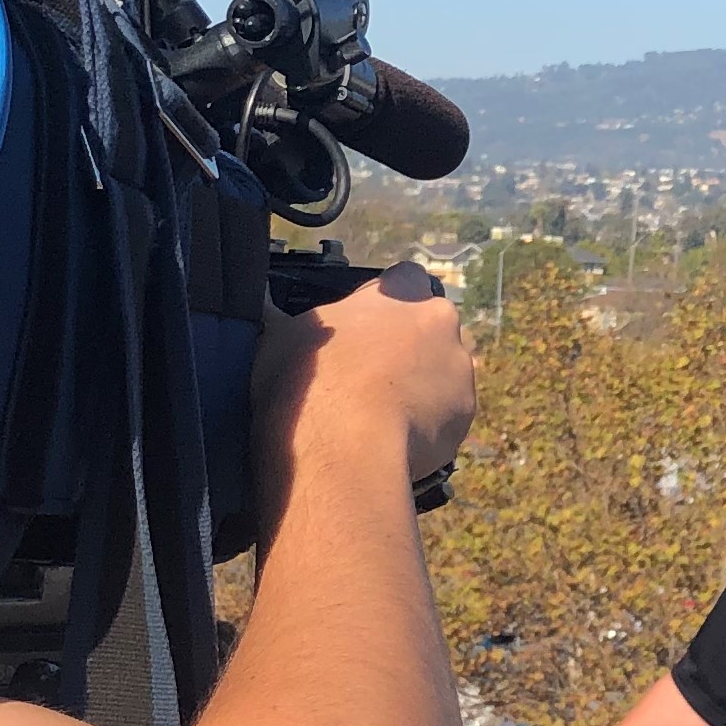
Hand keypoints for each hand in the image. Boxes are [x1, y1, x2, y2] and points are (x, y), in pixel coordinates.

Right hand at [252, 268, 474, 520]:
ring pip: (443, 372)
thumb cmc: (309, 381)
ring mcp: (459, 370)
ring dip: (420, 385)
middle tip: (370, 373)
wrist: (344, 447)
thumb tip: (261, 305)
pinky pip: (446, 416)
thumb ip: (284, 318)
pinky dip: (428, 425)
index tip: (365, 324)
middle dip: (408, 345)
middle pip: (430, 327)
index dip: (385, 300)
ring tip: (379, 414)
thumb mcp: (280, 336)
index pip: (405, 278)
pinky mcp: (464, 417)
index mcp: (401, 293)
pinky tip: (393, 438)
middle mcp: (441, 323)